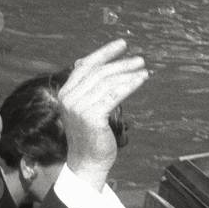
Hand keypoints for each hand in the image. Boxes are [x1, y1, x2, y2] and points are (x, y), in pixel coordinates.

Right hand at [58, 40, 148, 190]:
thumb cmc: (91, 136)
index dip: (103, 53)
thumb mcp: (87, 109)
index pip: (84, 66)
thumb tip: (105, 69)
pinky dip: (130, 84)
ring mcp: (79, 107)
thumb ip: (90, 90)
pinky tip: (140, 80)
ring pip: (107, 82)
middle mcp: (69, 98)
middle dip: (120, 63)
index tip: (121, 44)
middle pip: (98, 72)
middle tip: (138, 59)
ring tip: (143, 69)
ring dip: (128, 73)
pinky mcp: (92, 116)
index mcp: (65, 94)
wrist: (86, 162)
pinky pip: (114, 94)